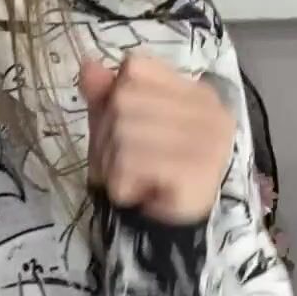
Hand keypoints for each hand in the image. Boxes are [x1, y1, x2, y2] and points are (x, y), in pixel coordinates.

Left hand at [79, 52, 234, 224]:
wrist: (167, 232)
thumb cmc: (145, 173)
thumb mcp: (119, 126)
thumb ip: (106, 94)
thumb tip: (87, 63)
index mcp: (196, 92)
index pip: (135, 67)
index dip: (114, 96)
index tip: (126, 128)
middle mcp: (209, 110)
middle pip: (123, 99)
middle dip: (108, 138)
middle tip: (124, 164)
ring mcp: (208, 140)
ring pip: (123, 132)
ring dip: (112, 164)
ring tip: (132, 179)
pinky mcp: (197, 170)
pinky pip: (132, 162)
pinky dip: (122, 182)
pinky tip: (139, 192)